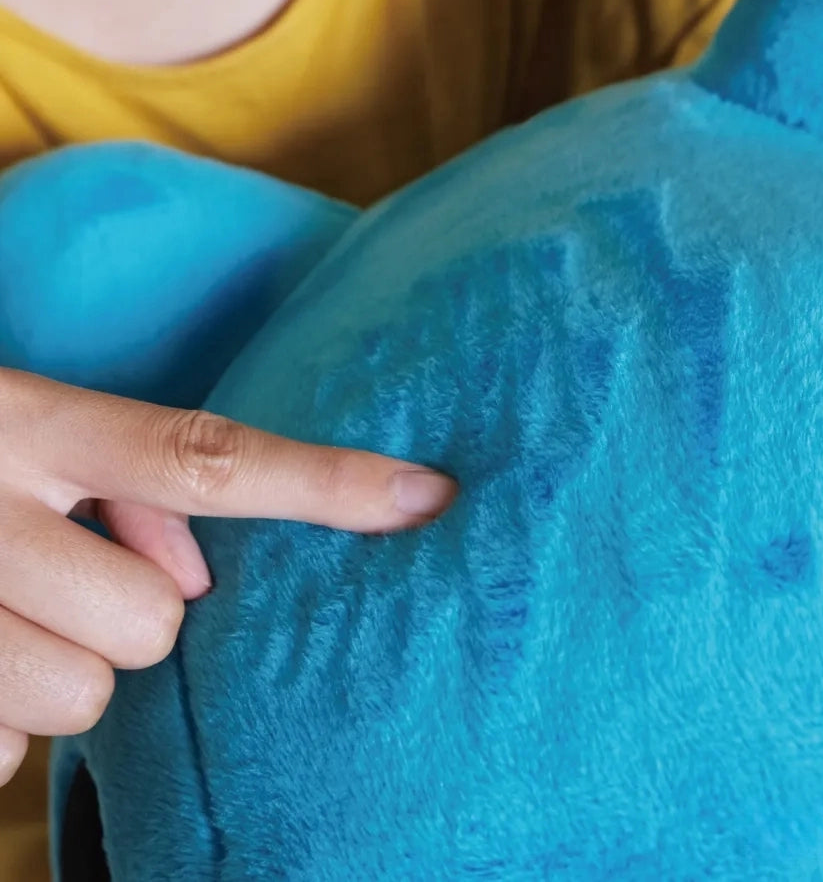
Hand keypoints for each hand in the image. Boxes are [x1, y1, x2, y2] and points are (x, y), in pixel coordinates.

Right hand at [0, 368, 455, 784]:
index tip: (429, 495)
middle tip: (66, 575)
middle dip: (131, 614)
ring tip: (5, 612)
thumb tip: (198, 574)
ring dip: (60, 667)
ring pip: (86, 699)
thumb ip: (127, 484)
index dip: (325, 482)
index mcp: (24, 424)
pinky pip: (5, 750)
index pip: (206, 457)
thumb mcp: (24, 433)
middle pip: (153, 624)